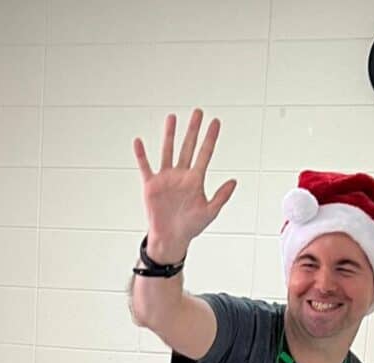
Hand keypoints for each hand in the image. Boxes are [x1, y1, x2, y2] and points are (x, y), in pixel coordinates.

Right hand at [133, 109, 236, 260]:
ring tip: (172, 118)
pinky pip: (145, 166)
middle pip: (188, 147)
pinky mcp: (151, 185)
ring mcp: (166, 178)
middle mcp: (181, 175)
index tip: (215, 122)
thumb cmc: (191, 227)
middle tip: (198, 113)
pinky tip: (139, 142)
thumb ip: (221, 196)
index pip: (205, 154)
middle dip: (193, 130)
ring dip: (170, 135)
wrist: (171, 239)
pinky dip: (141, 155)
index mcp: (195, 180)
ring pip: (168, 151)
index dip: (210, 138)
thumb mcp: (210, 212)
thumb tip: (234, 181)